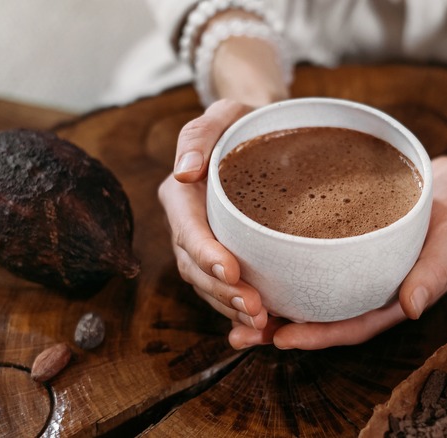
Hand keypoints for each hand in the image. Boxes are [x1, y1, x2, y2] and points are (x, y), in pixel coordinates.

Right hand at [158, 100, 268, 331]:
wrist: (263, 135)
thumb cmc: (243, 122)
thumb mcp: (223, 114)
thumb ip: (199, 135)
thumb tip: (185, 171)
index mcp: (181, 195)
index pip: (187, 229)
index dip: (205, 254)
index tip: (231, 270)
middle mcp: (187, 225)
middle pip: (196, 268)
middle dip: (222, 293)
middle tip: (256, 309)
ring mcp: (205, 245)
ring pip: (209, 286)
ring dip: (232, 309)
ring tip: (262, 324)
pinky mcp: (226, 257)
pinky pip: (226, 290)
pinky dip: (240, 312)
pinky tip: (265, 328)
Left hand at [229, 77, 446, 349]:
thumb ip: (436, 270)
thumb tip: (412, 307)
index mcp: (400, 295)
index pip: (355, 324)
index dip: (320, 336)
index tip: (282, 338)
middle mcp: (376, 286)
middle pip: (326, 315)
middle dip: (285, 327)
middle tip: (240, 332)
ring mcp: (363, 266)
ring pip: (317, 291)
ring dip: (280, 300)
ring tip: (235, 303)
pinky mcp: (354, 243)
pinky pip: (319, 260)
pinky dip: (290, 265)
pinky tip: (259, 260)